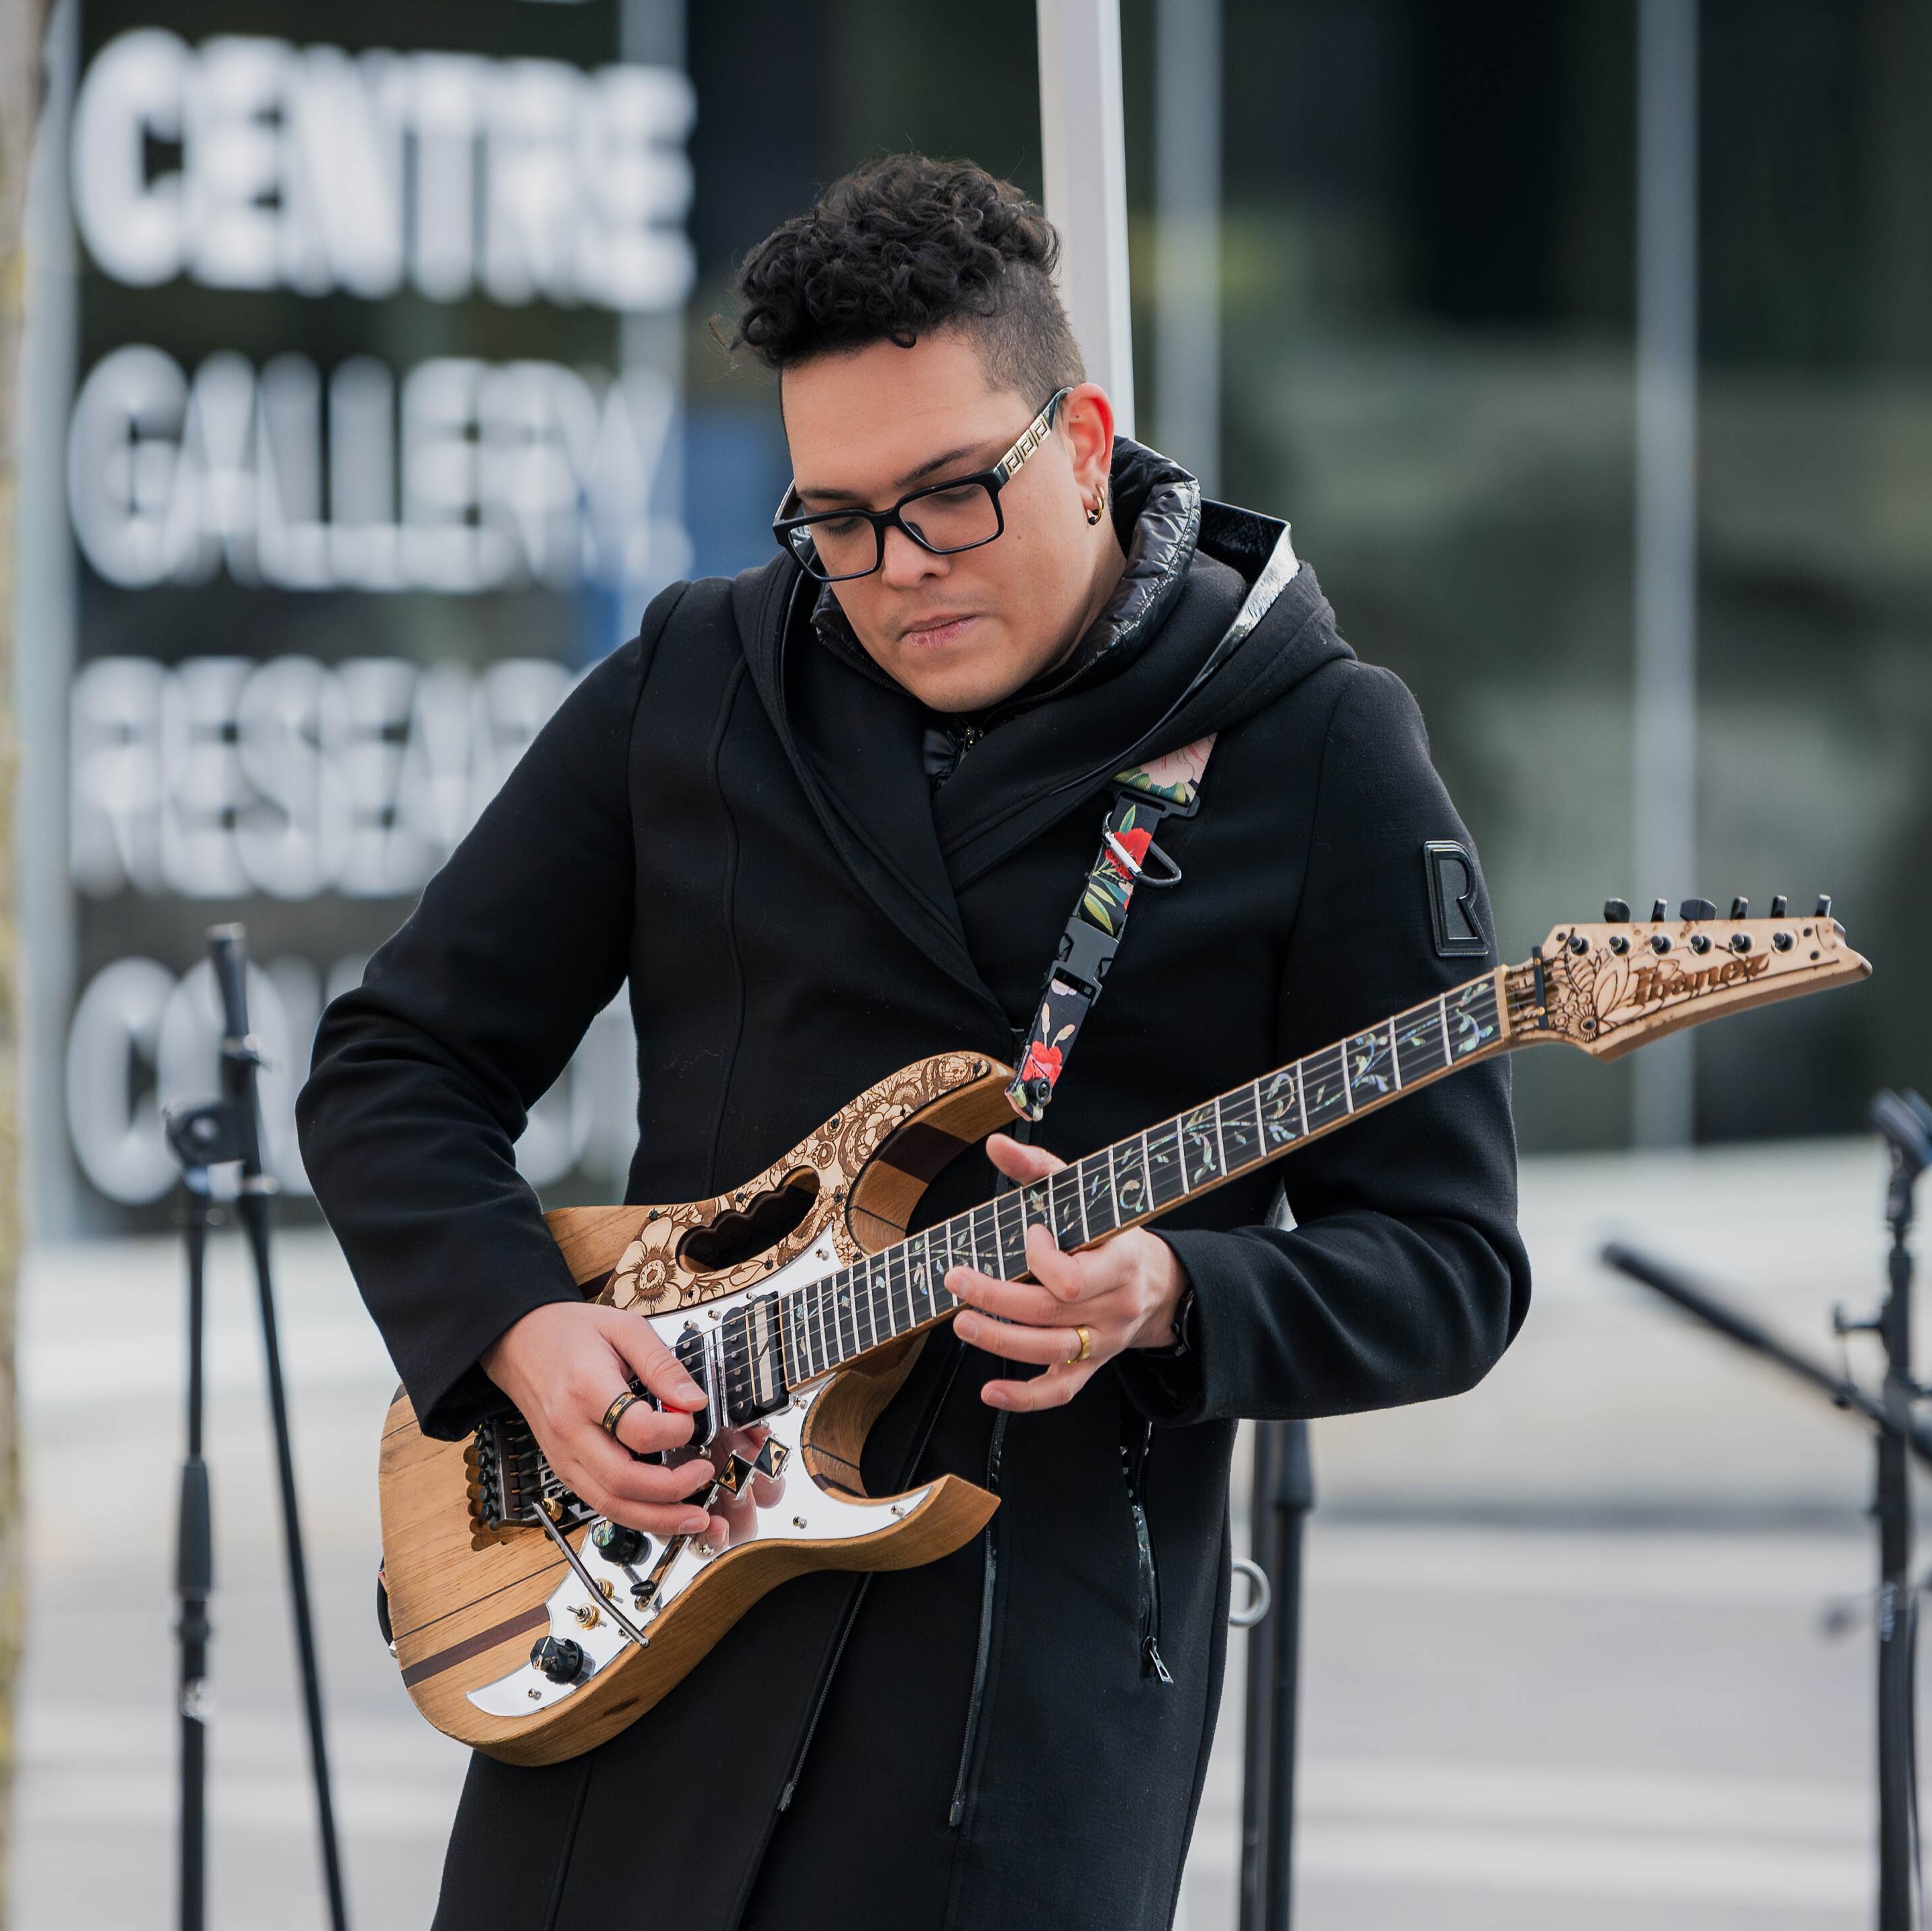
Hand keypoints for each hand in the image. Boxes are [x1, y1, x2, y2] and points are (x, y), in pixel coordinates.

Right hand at [481, 1301, 718, 1537]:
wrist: (521, 1342)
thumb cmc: (571, 1332)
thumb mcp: (624, 1328)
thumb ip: (661, 1364)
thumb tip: (694, 1401)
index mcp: (585, 1389)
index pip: (636, 1429)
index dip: (674, 1431)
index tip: (692, 1418)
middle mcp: (570, 1431)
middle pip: (621, 1481)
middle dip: (671, 1490)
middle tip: (704, 1475)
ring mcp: (563, 1455)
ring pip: (609, 1504)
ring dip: (656, 1518)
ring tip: (694, 1517)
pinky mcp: (563, 1468)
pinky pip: (600, 1502)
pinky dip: (635, 1514)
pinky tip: (663, 1513)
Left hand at [946, 1133, 1189, 1413]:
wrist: (1159, 1281)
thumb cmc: (1115, 1233)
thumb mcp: (1086, 1195)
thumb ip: (1040, 1168)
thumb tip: (996, 1145)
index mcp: (1122, 1261)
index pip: (1074, 1276)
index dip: (1042, 1258)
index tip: (1030, 1234)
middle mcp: (1116, 1306)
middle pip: (1050, 1312)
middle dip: (996, 1298)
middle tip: (957, 1280)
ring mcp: (1104, 1341)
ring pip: (1050, 1352)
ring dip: (999, 1341)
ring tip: (961, 1323)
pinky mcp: (1092, 1366)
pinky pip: (1060, 1391)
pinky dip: (1024, 1399)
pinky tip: (989, 1391)